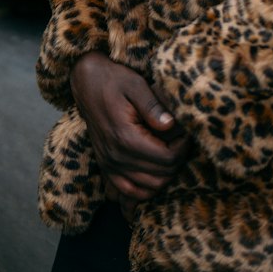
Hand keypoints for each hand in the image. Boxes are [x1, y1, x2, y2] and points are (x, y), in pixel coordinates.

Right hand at [70, 52, 190, 210]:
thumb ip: (153, 105)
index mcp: (126, 137)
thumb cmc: (114, 81)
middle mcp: (116, 156)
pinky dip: (145, 189)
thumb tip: (171, 124)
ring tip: (170, 152)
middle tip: (181, 141)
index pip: (167, 159)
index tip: (186, 133)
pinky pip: (128, 191)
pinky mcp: (105, 166)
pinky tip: (154, 174)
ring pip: (147, 188)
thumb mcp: (136, 84)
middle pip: (160, 176)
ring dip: (164, 175)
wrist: (87, 83)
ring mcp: (109, 164)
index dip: (183, 148)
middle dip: (177, 161)